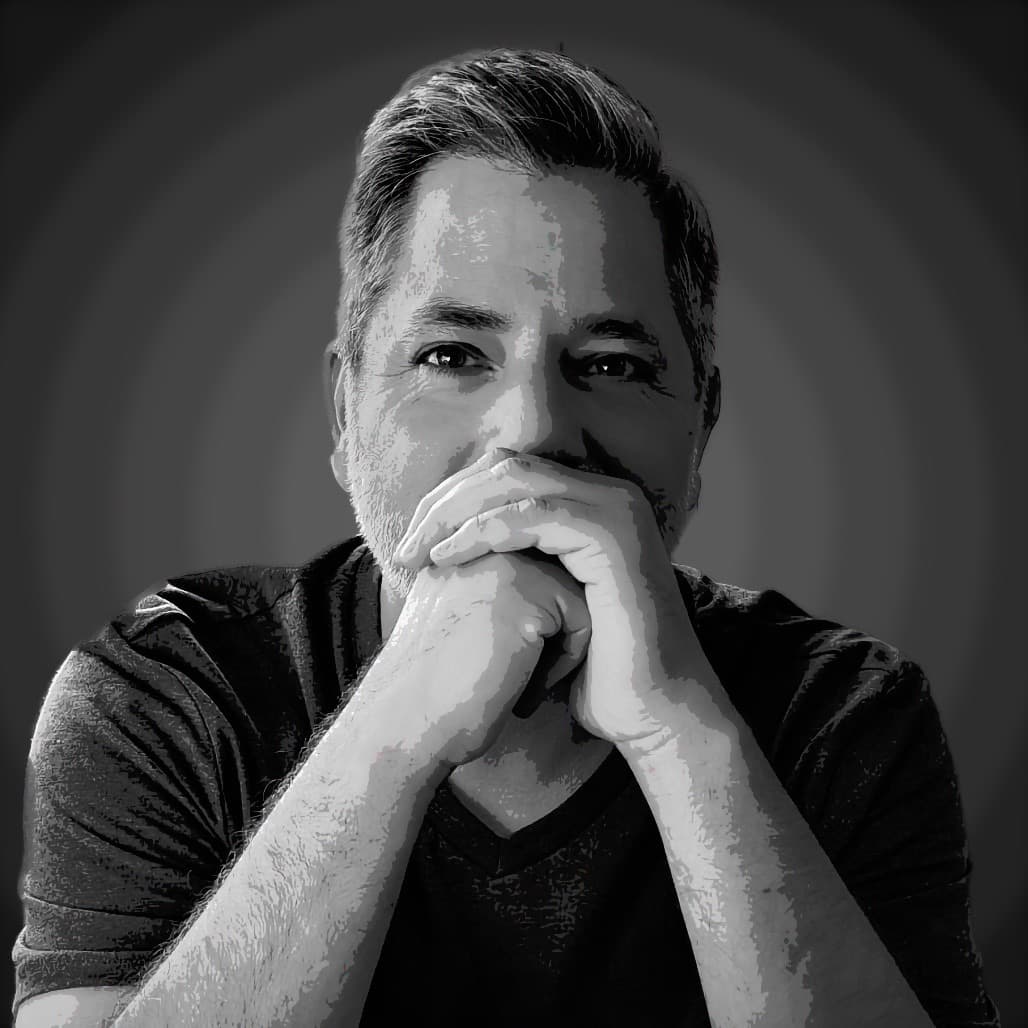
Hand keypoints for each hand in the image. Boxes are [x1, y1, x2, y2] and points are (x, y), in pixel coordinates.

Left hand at [394, 448, 708, 744]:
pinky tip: (448, 556)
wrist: (654, 711)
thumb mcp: (547, 604)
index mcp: (592, 504)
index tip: (414, 540)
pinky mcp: (612, 535)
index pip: (508, 473)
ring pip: (514, 480)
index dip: (454, 499)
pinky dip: (483, 530)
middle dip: (446, 502)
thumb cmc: (598, 669)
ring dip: (454, 512)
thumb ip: (518, 566)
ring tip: (415, 552)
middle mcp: (607, 495)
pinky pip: (533, 513)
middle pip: (506, 468)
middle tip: (405, 546)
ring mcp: (615, 509)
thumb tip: (452, 553)